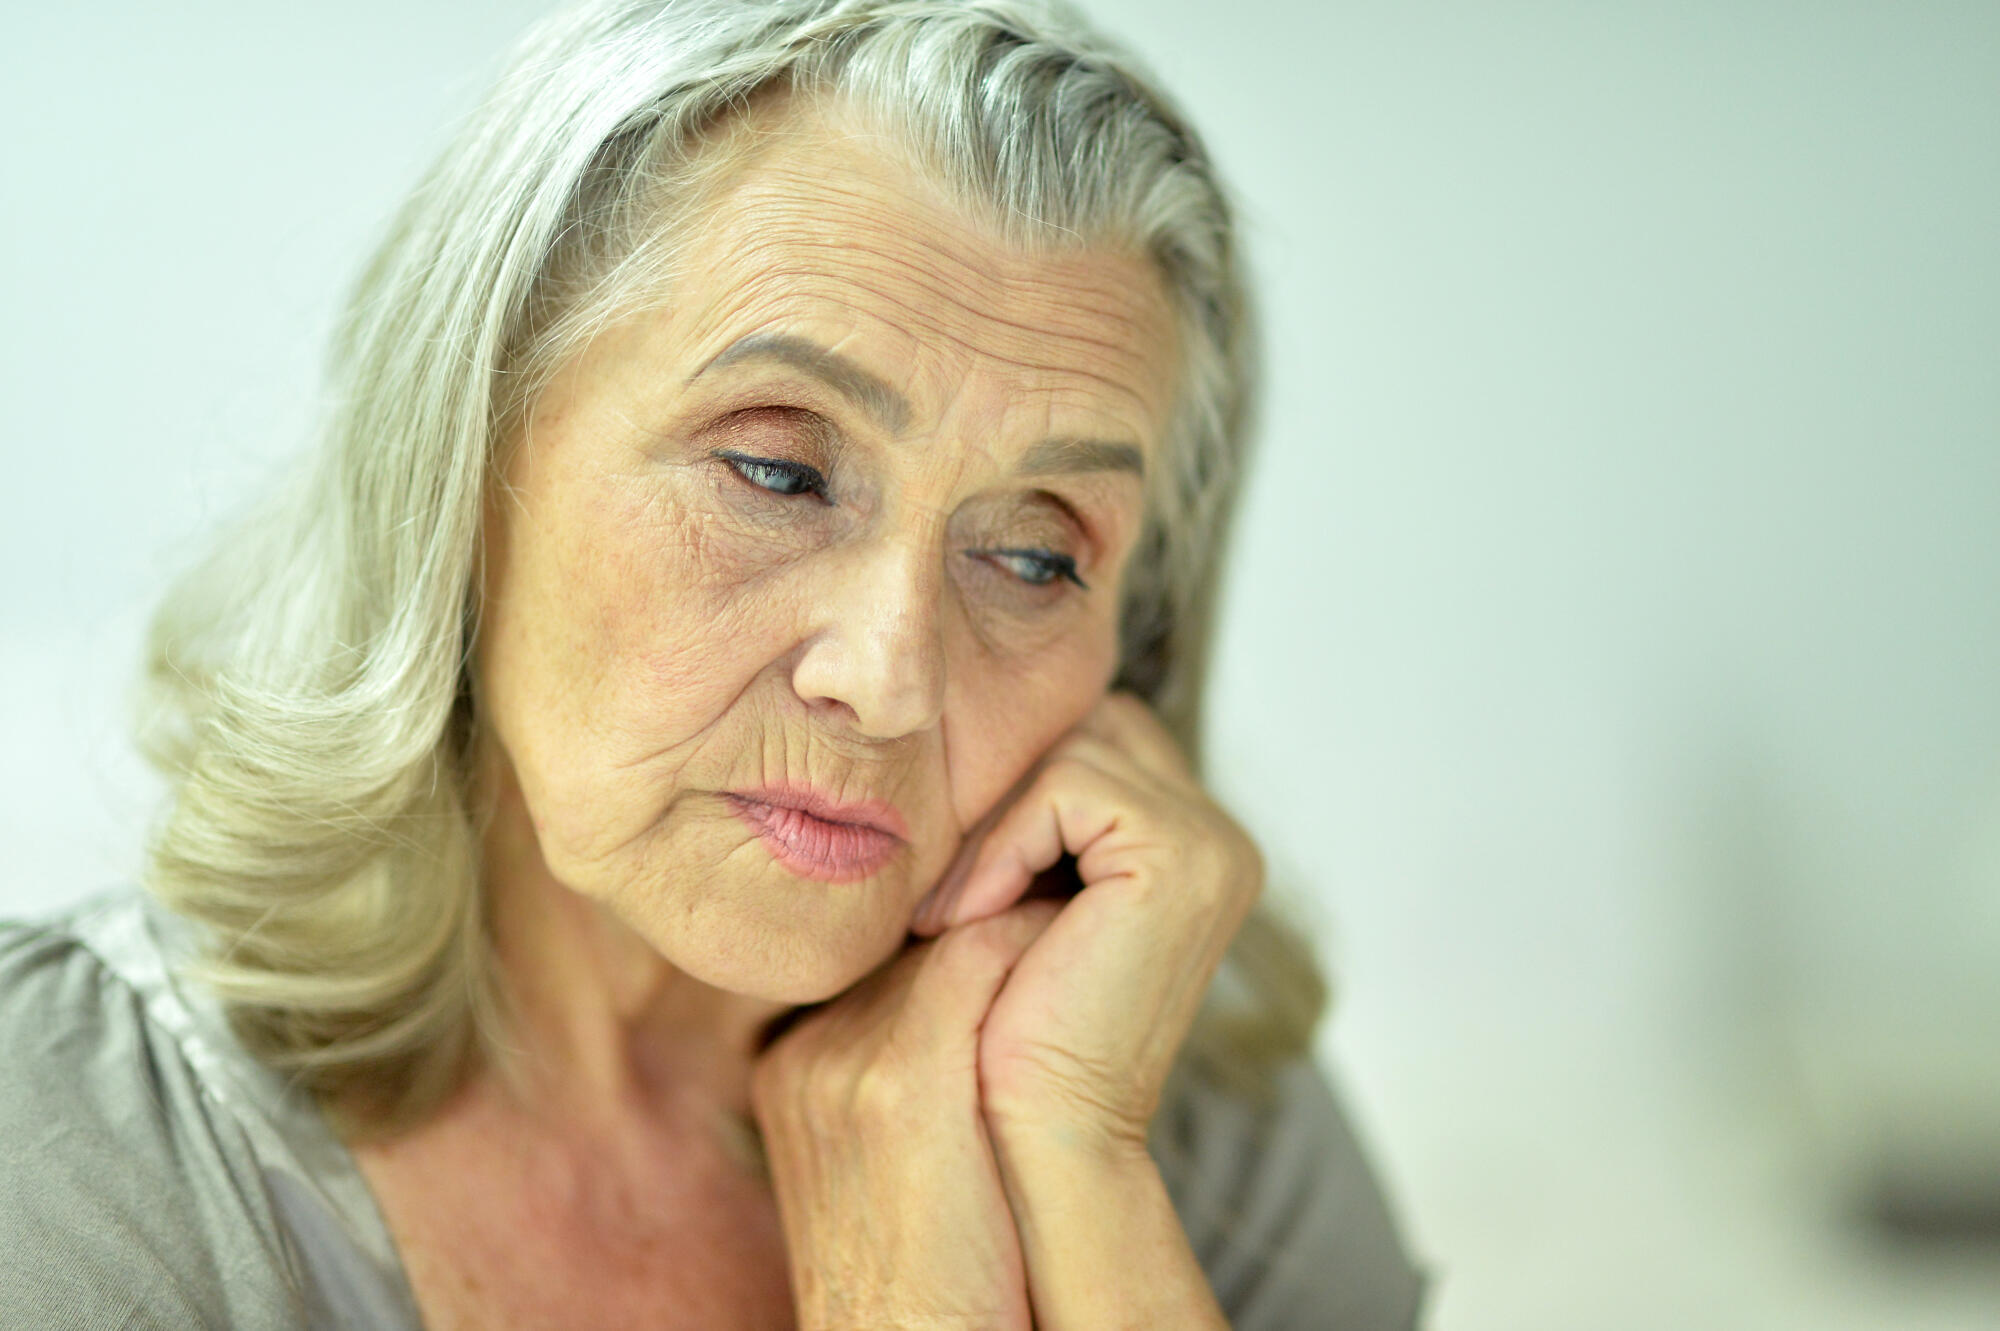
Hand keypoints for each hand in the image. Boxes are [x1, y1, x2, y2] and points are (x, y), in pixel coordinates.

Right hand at [749, 899, 1065, 1330]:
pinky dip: (1036, 940)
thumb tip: (979, 1022)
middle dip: (992, 925)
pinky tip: (1082, 945)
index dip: (959, 942)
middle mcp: (806, 1053)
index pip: (880, 961)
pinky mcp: (902, 1081)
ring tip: (1085, 921)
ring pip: (950, 935)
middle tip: (1068, 908)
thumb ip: (906, 1081)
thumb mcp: (891, 1171)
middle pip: (911, 943)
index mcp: (791, 1069)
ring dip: (1023, 922)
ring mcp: (844, 1061)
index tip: (1027, 936)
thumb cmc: (931, 1282)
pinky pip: (979, 957)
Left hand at [911, 691, 1263, 1152]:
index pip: (1085, 741)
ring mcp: (1212, 842)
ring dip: (990, 829)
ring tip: (949, 918)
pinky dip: (1001, 846)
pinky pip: (1066, 788)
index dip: (1009, 792)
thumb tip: (950, 726)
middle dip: (1002, 796)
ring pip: (1068, 748)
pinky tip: (970, 921)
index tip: (953, 882)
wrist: (1036, 1133)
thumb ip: (1018, 819)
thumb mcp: (1013, 899)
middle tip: (944, 894)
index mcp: (1190, 844)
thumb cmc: (1004, 1028)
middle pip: (1081, 727)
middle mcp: (1218, 836)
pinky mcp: (1183, 854)